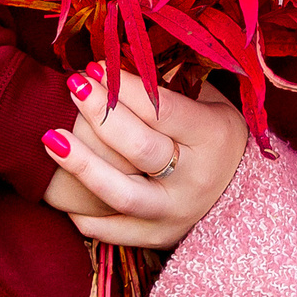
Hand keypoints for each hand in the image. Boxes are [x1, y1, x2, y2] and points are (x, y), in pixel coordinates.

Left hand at [41, 73, 248, 248]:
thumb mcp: (211, 105)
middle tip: (72, 86)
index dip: (126, 88)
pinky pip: (110, 231)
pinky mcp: (155, 237)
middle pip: (139, 148)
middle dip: (100, 114)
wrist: (246, 199)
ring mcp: (173, 212)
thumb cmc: (219, 139)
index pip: (162, 110)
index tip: (96, 67)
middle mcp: (194, 178)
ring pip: (121, 193)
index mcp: (212, 137)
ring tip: (50, 138)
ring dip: (81, 165)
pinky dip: (82, 212)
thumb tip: (119, 59)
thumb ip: (170, 87)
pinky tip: (58, 190)